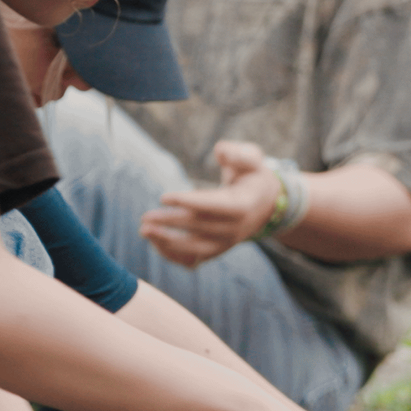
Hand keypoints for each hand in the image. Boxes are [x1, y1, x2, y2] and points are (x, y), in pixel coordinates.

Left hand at [140, 141, 279, 266]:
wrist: (266, 205)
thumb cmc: (252, 176)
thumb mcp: (252, 158)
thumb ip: (238, 153)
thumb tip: (220, 150)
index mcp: (244, 205)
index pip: (214, 206)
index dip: (189, 202)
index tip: (164, 197)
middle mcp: (235, 228)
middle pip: (199, 228)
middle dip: (170, 222)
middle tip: (145, 216)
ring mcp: (225, 244)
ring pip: (194, 249)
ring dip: (167, 242)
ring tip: (144, 230)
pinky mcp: (216, 251)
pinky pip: (193, 260)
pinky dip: (173, 255)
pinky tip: (154, 241)